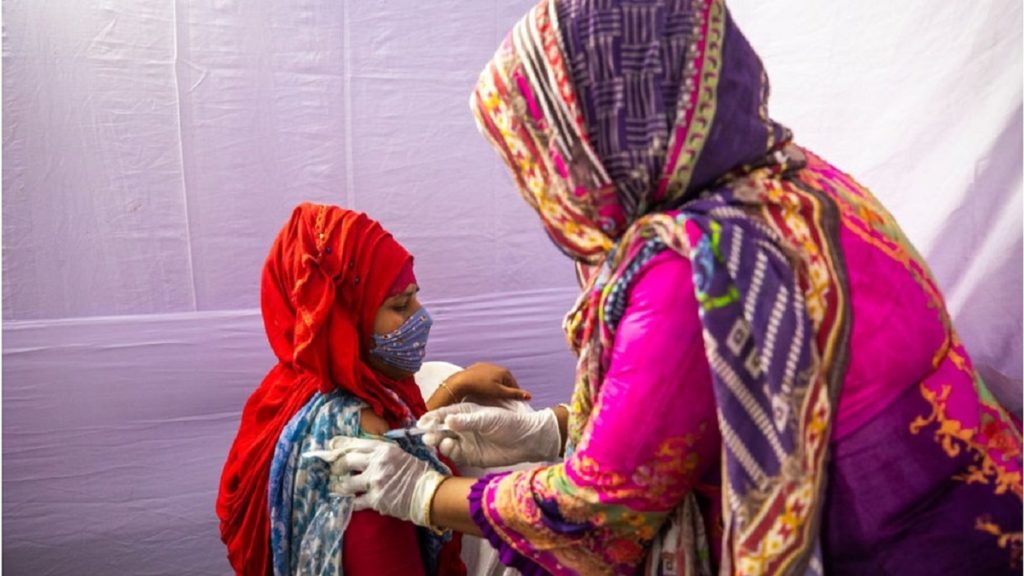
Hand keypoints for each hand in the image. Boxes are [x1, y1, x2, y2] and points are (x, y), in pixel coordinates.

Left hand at [305, 437, 446, 527]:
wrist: (428, 493)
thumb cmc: (417, 473)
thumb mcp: (399, 454)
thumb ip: (381, 453)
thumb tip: (361, 452)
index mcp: (384, 449)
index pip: (356, 444)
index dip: (340, 445)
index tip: (331, 446)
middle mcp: (377, 463)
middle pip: (347, 461)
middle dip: (337, 466)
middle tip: (334, 470)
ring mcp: (375, 481)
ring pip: (347, 483)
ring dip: (340, 486)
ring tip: (337, 488)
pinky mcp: (375, 499)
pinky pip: (355, 502)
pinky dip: (351, 502)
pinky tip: (348, 503)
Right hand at [417, 403, 560, 467]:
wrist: (526, 441)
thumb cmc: (509, 423)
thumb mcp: (488, 418)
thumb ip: (468, 420)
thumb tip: (448, 420)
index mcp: (466, 412)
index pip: (445, 414)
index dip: (432, 417)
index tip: (422, 422)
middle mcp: (463, 426)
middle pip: (441, 429)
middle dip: (432, 431)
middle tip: (427, 435)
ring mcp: (466, 441)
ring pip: (445, 442)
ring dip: (439, 442)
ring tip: (436, 441)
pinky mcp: (470, 455)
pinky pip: (455, 454)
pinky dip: (450, 452)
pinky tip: (450, 448)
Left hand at [446, 363, 530, 404]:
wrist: (461, 382)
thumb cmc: (481, 388)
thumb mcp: (499, 393)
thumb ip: (514, 394)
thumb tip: (530, 396)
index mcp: (504, 371)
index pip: (514, 385)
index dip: (514, 395)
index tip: (511, 404)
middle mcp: (496, 366)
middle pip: (505, 381)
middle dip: (504, 390)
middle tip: (500, 401)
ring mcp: (486, 366)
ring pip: (495, 378)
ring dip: (495, 386)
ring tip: (491, 396)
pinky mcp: (477, 367)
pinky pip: (485, 376)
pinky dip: (486, 382)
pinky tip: (482, 389)